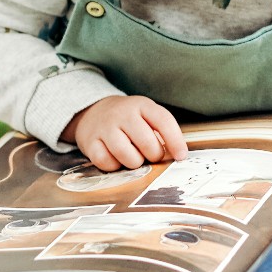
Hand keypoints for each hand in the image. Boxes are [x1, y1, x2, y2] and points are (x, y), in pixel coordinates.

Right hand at [61, 96, 188, 170]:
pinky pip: (107, 163)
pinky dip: (114, 166)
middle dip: (153, 155)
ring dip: (134, 162)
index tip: (181, 156)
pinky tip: (115, 157)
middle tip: (149, 154)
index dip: (175, 141)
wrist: (92, 112)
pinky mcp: (90, 142)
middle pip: (147, 143)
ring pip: (127, 156)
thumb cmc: (127, 119)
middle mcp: (122, 113)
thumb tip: (177, 155)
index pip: (163, 121)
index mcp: (141, 105)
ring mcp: (104, 127)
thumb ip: (161, 132)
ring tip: (132, 156)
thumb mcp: (146, 115)